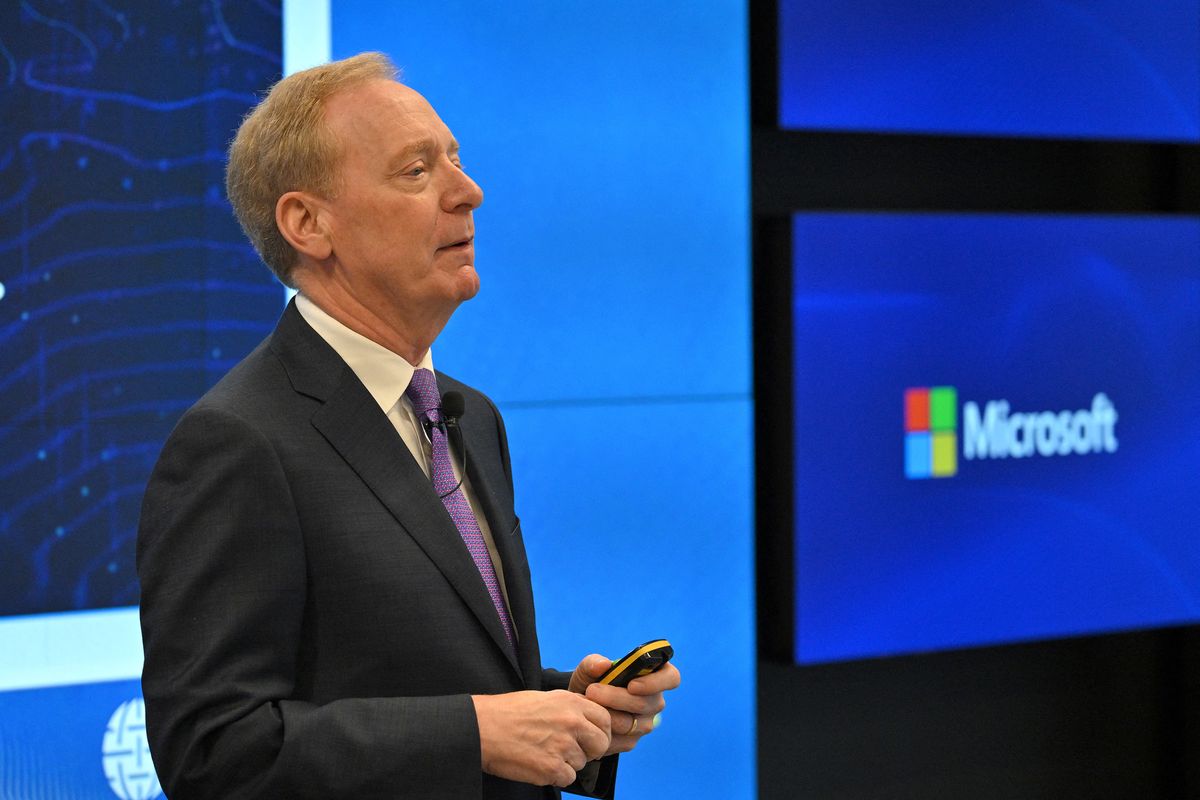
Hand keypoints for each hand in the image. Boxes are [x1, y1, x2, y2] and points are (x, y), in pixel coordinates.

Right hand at [472, 689, 610, 786]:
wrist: (482, 728)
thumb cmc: (509, 712)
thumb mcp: (545, 698)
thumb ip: (571, 708)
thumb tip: (590, 720)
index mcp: (571, 702)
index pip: (605, 720)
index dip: (600, 732)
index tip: (591, 738)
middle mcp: (571, 722)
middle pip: (601, 744)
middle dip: (591, 751)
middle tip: (572, 751)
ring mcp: (563, 746)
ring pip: (582, 763)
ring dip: (567, 762)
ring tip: (543, 752)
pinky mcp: (551, 768)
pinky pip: (567, 778)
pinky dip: (555, 776)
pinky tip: (538, 763)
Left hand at [568, 653, 680, 754]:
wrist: (579, 708)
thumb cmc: (590, 683)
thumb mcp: (587, 670)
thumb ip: (593, 663)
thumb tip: (604, 664)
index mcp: (653, 675)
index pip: (671, 677)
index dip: (656, 682)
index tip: (632, 685)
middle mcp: (654, 700)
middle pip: (646, 703)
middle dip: (616, 698)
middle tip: (592, 691)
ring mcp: (646, 722)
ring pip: (632, 724)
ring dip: (607, 714)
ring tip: (588, 705)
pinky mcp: (632, 740)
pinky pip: (621, 740)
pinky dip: (603, 730)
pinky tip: (591, 722)